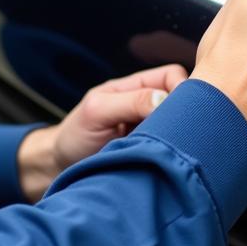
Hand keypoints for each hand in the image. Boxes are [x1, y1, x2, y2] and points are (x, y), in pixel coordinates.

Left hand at [17, 63, 187, 201]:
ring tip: (168, 151)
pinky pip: (175, 151)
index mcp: (137, 87)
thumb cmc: (74, 135)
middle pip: (185, 101)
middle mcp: (149, 107)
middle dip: (187, 115)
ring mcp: (154, 131)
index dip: (182, 89)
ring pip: (183, 127)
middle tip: (178, 134)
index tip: (180, 110)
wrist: (59, 169)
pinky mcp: (155, 156)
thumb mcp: (97, 111)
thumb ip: (129, 101)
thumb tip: (164, 100)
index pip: (174, 76)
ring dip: (180, 138)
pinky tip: (166, 164)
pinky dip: (175, 156)